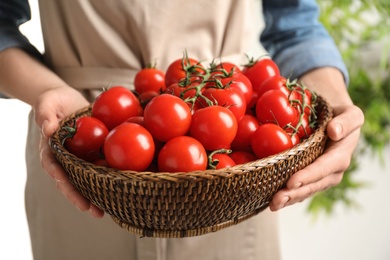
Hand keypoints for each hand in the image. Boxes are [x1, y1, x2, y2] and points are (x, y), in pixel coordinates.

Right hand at [34, 85, 104, 217]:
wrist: (68, 99)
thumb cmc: (54, 100)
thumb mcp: (46, 102)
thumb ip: (45, 114)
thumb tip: (47, 129)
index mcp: (51, 149)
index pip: (53, 166)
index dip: (60, 177)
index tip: (66, 185)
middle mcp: (66, 158)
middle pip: (72, 180)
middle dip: (81, 197)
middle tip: (95, 211)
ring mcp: (80, 157)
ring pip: (88, 179)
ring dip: (97, 194)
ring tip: (108, 211)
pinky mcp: (94, 153)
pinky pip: (102, 166)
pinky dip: (110, 177)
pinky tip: (124, 187)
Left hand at [269, 67, 363, 210]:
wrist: (335, 122)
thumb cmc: (341, 116)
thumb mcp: (351, 114)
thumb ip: (346, 121)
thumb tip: (334, 131)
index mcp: (340, 156)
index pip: (323, 168)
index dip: (308, 176)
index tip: (291, 182)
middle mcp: (332, 171)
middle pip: (312, 185)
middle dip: (294, 194)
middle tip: (275, 200)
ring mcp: (321, 178)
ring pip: (305, 191)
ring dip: (289, 199)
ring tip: (272, 205)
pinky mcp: (310, 179)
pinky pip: (300, 190)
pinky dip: (288, 196)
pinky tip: (273, 201)